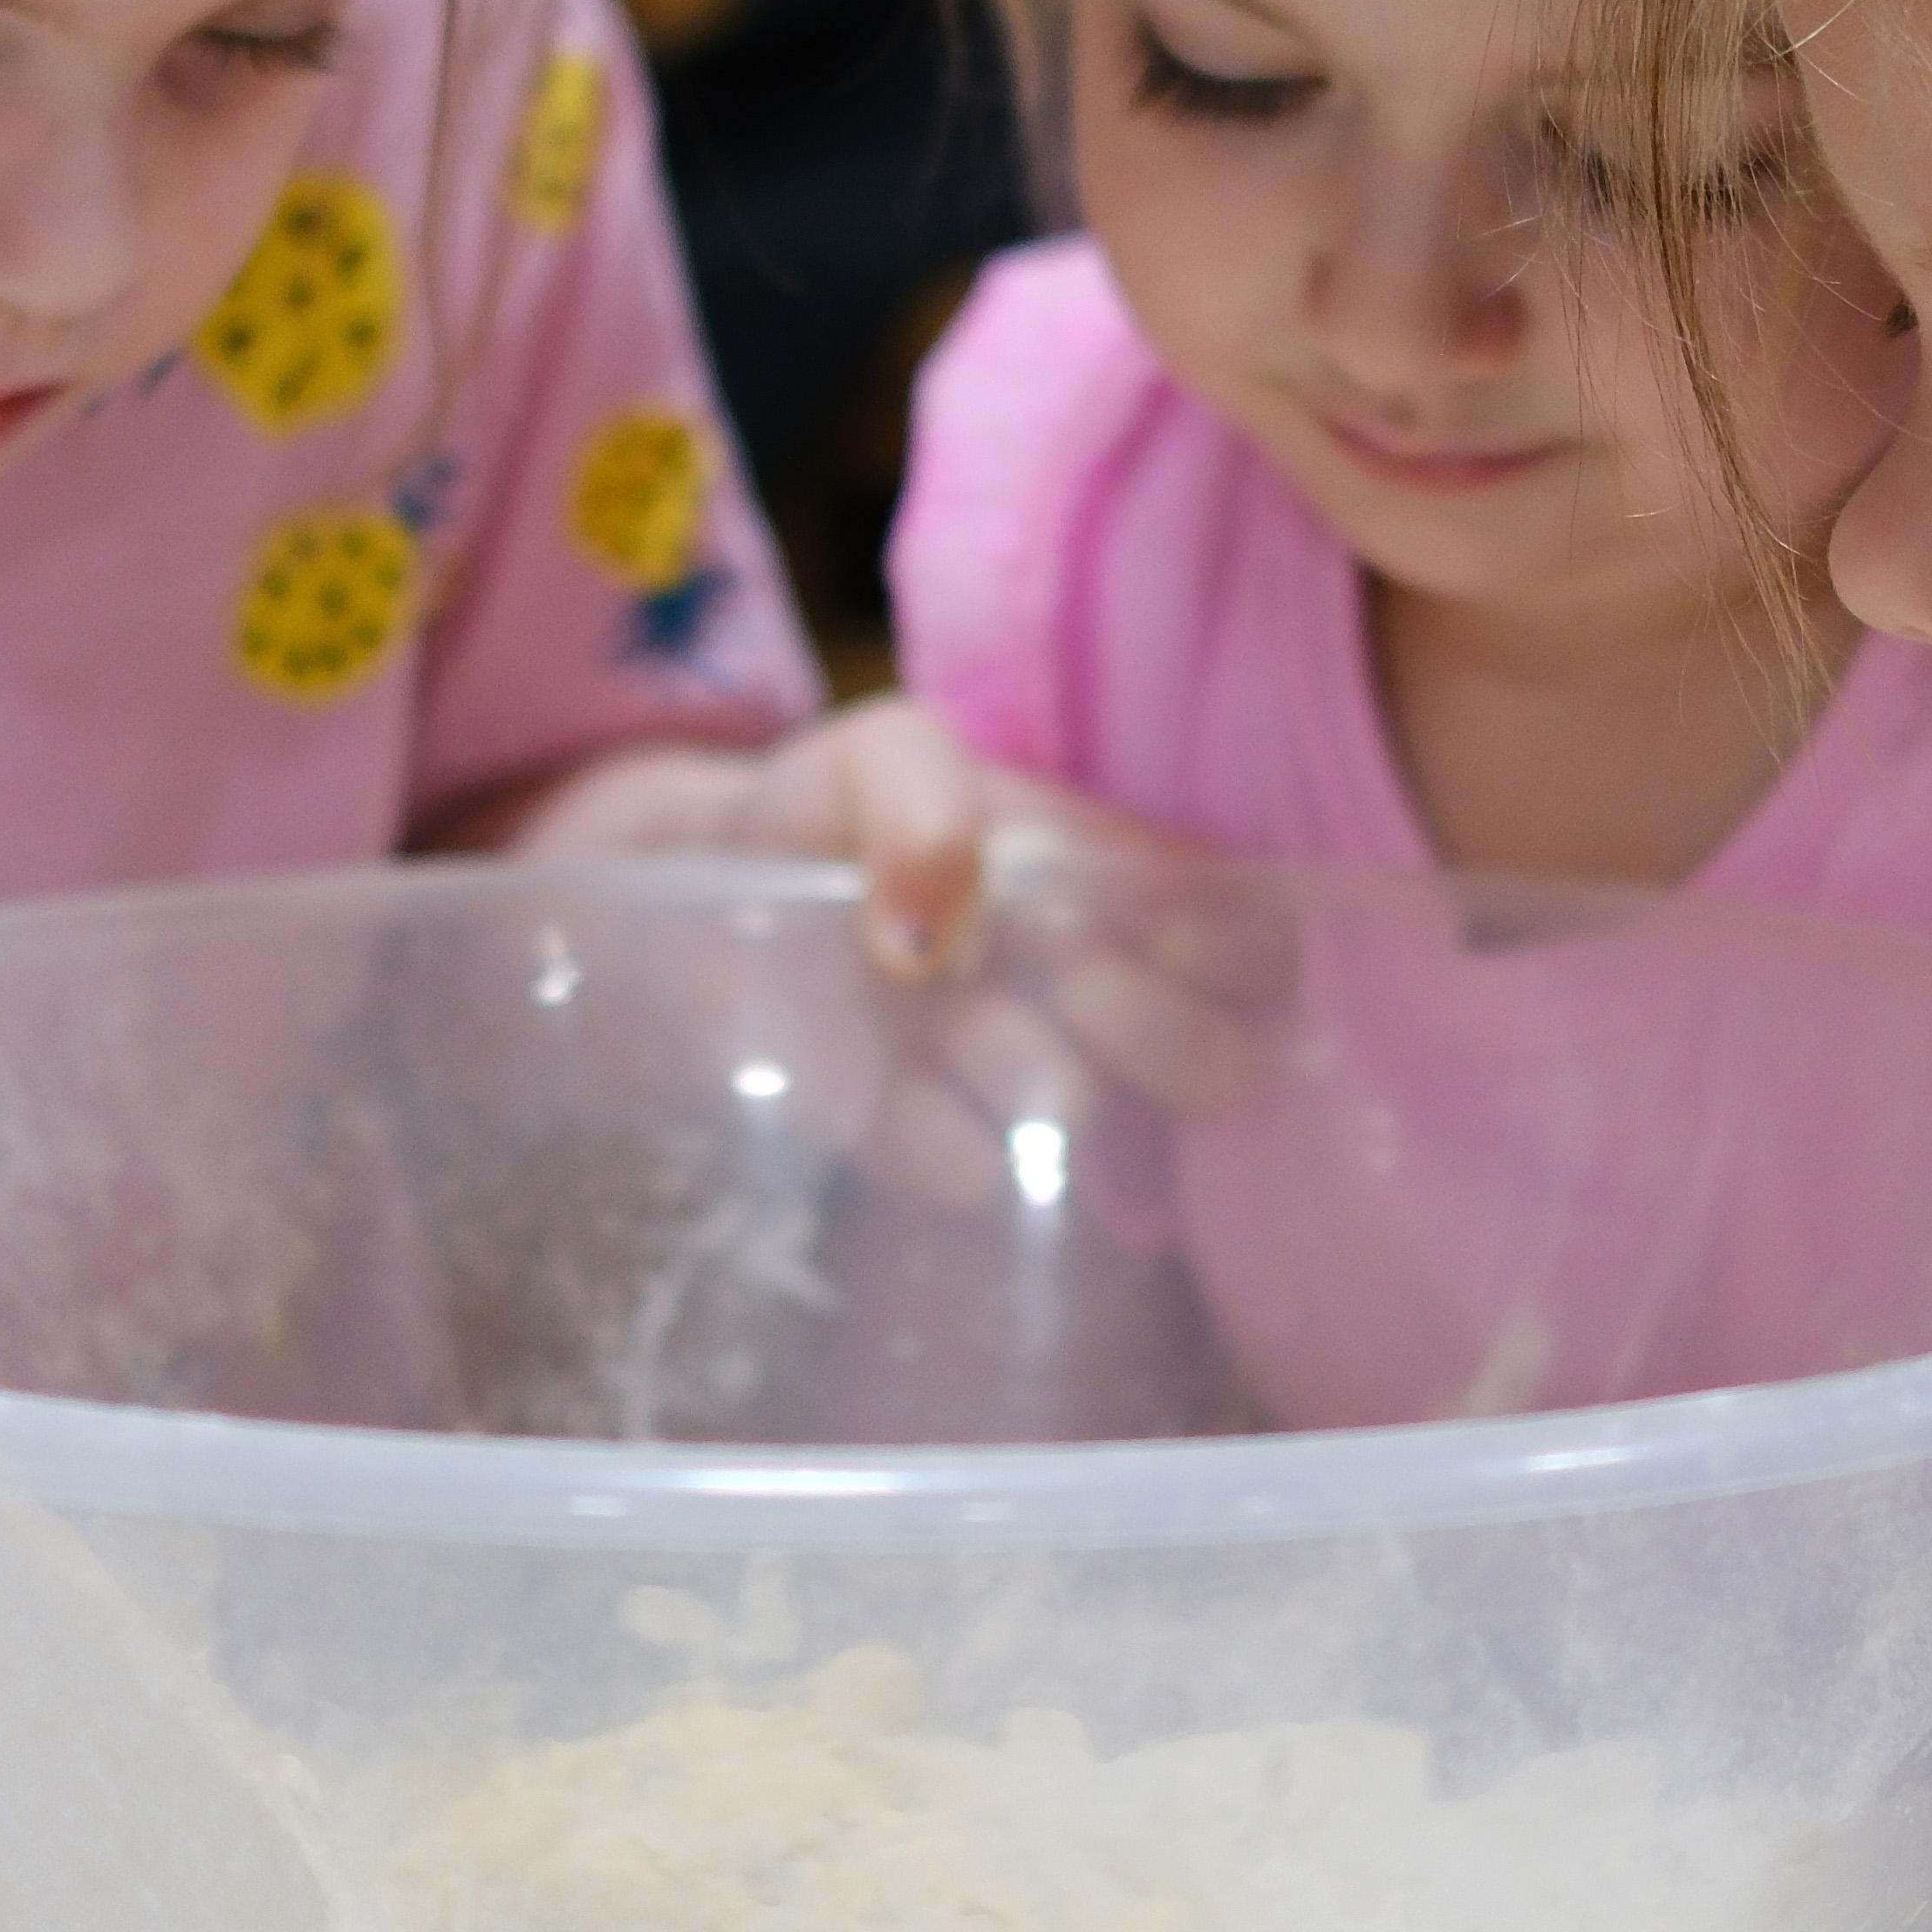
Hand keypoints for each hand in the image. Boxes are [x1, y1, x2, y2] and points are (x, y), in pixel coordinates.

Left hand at [517, 721, 1281, 1206]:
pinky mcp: (926, 1151)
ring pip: (1090, 1120)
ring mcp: (1012, 1080)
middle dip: (1148, 1026)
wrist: (681, 893)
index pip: (1250, 947)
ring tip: (947, 1017)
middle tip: (1067, 975)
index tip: (1153, 927)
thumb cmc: (815, 808)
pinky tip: (889, 1087)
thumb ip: (928, 804)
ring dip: (1027, 1073)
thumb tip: (941, 940)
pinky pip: (970, 1178)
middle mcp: (1088, 998)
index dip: (1227, 952)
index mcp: (1115, 888)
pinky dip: (934, 1138)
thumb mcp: (874, 752)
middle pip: (1212, 1060)